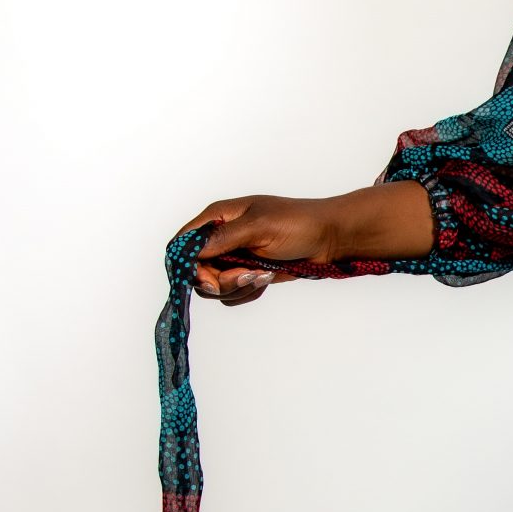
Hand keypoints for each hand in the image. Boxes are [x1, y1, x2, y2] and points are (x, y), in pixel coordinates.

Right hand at [175, 195, 343, 304]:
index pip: (183, 244)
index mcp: (218, 217)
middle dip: (220, 280)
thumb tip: (191, 251)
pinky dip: (248, 292)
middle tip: (247, 275)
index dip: (187, 265)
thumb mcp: (259, 226)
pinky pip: (233, 294)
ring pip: (214, 287)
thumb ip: (224, 239)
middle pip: (196, 272)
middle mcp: (221, 238)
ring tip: (263, 274)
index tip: (209, 278)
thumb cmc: (298, 223)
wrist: (330, 238)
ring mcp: (233, 257)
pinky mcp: (247, 273)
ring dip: (238, 287)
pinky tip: (267, 278)